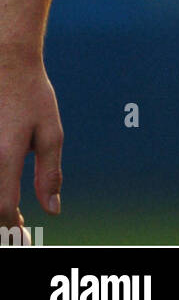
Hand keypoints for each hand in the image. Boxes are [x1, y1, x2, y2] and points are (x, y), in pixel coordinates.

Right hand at [0, 50, 62, 239]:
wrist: (7, 60)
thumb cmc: (32, 94)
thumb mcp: (50, 131)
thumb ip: (50, 172)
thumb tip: (53, 210)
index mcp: (5, 154)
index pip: (5, 208)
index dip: (14, 229)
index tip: (24, 239)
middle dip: (1, 224)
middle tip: (17, 230)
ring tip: (9, 216)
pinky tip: (2, 193)